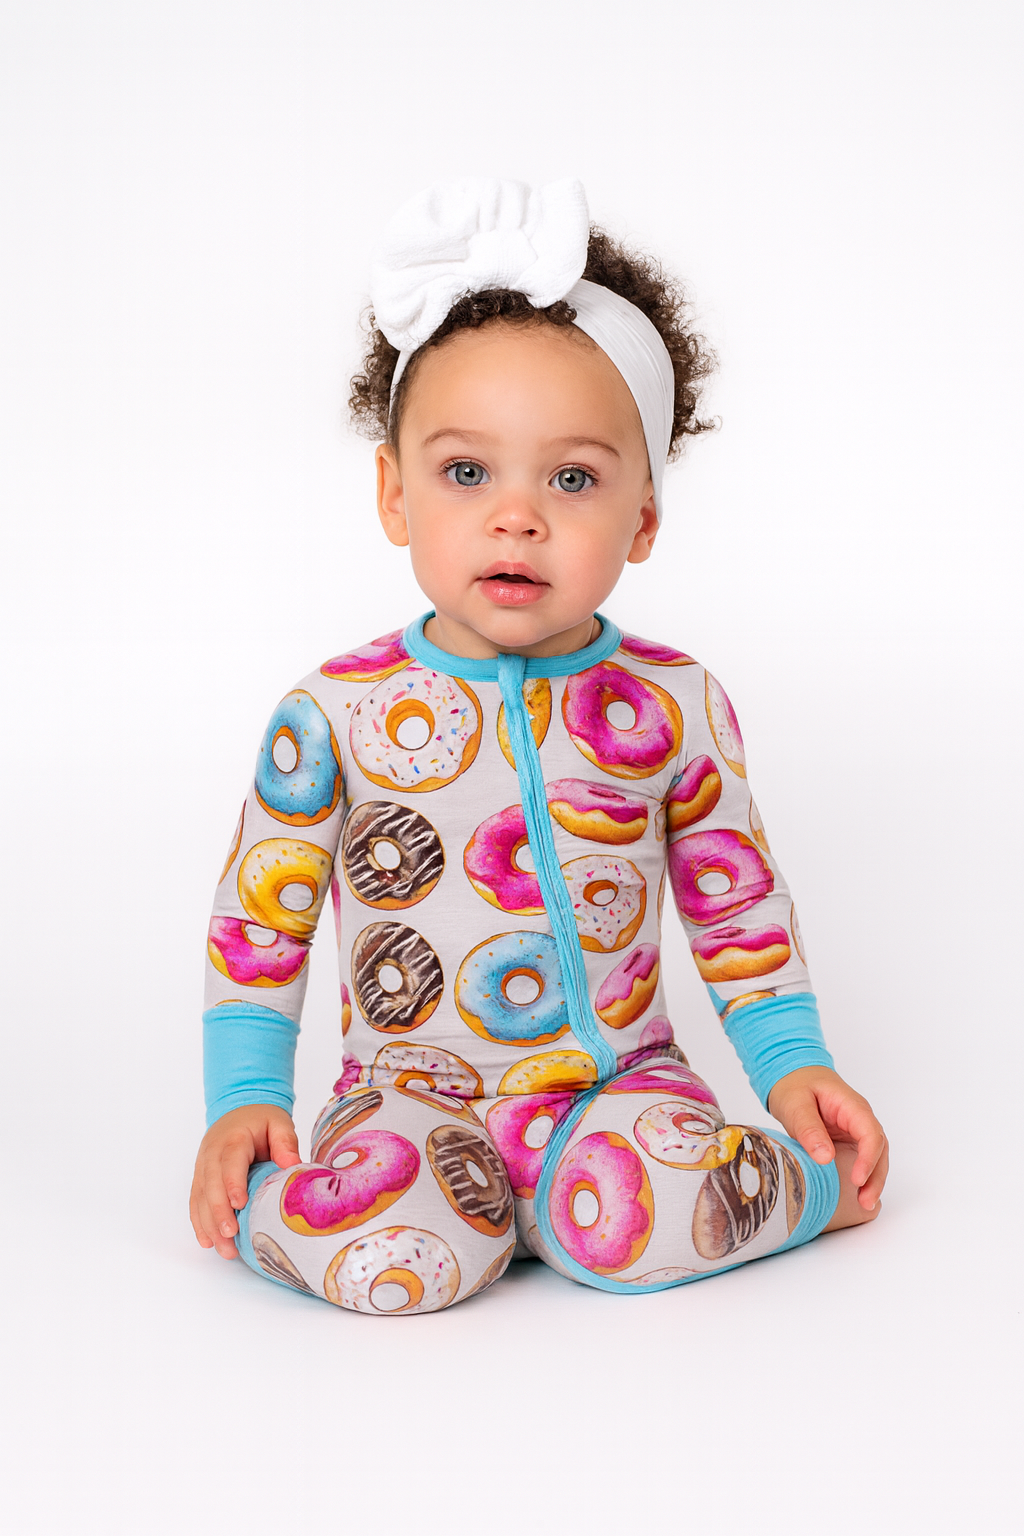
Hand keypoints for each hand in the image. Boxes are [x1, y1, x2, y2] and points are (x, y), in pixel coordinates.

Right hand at [189, 1104, 301, 1258]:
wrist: (238, 1110)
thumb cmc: (260, 1120)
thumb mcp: (278, 1122)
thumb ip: (285, 1141)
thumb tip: (292, 1166)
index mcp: (233, 1139)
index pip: (230, 1162)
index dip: (232, 1183)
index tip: (239, 1204)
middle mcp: (212, 1153)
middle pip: (211, 1185)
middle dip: (219, 1212)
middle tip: (230, 1235)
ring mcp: (202, 1167)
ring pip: (201, 1198)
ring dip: (209, 1225)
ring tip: (224, 1249)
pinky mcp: (200, 1178)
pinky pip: (196, 1202)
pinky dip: (200, 1223)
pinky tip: (207, 1242)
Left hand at [767, 1066, 887, 1210]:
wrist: (791, 1075)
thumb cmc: (795, 1086)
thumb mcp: (795, 1105)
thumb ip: (809, 1129)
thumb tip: (826, 1158)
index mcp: (851, 1106)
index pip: (870, 1133)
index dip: (868, 1159)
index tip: (857, 1180)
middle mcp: (859, 1119)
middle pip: (879, 1149)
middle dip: (876, 1176)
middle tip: (866, 1202)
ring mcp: (855, 1130)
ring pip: (875, 1156)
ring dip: (873, 1180)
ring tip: (865, 1204)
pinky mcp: (848, 1140)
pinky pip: (861, 1159)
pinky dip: (863, 1176)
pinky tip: (857, 1194)